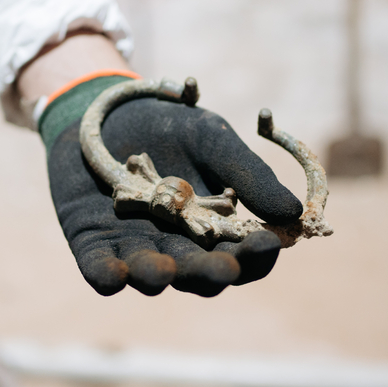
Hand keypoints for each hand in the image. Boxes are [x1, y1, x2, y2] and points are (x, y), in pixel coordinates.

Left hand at [46, 95, 302, 296]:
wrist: (109, 109)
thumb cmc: (169, 127)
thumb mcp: (212, 142)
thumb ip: (248, 175)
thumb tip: (293, 212)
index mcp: (214, 229)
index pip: (242, 256)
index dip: (256, 254)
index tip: (269, 242)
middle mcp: (178, 247)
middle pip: (199, 275)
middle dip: (210, 273)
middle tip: (224, 268)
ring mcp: (136, 247)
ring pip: (150, 275)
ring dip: (158, 276)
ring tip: (165, 270)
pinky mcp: (94, 243)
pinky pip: (100, 268)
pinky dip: (106, 275)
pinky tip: (113, 277)